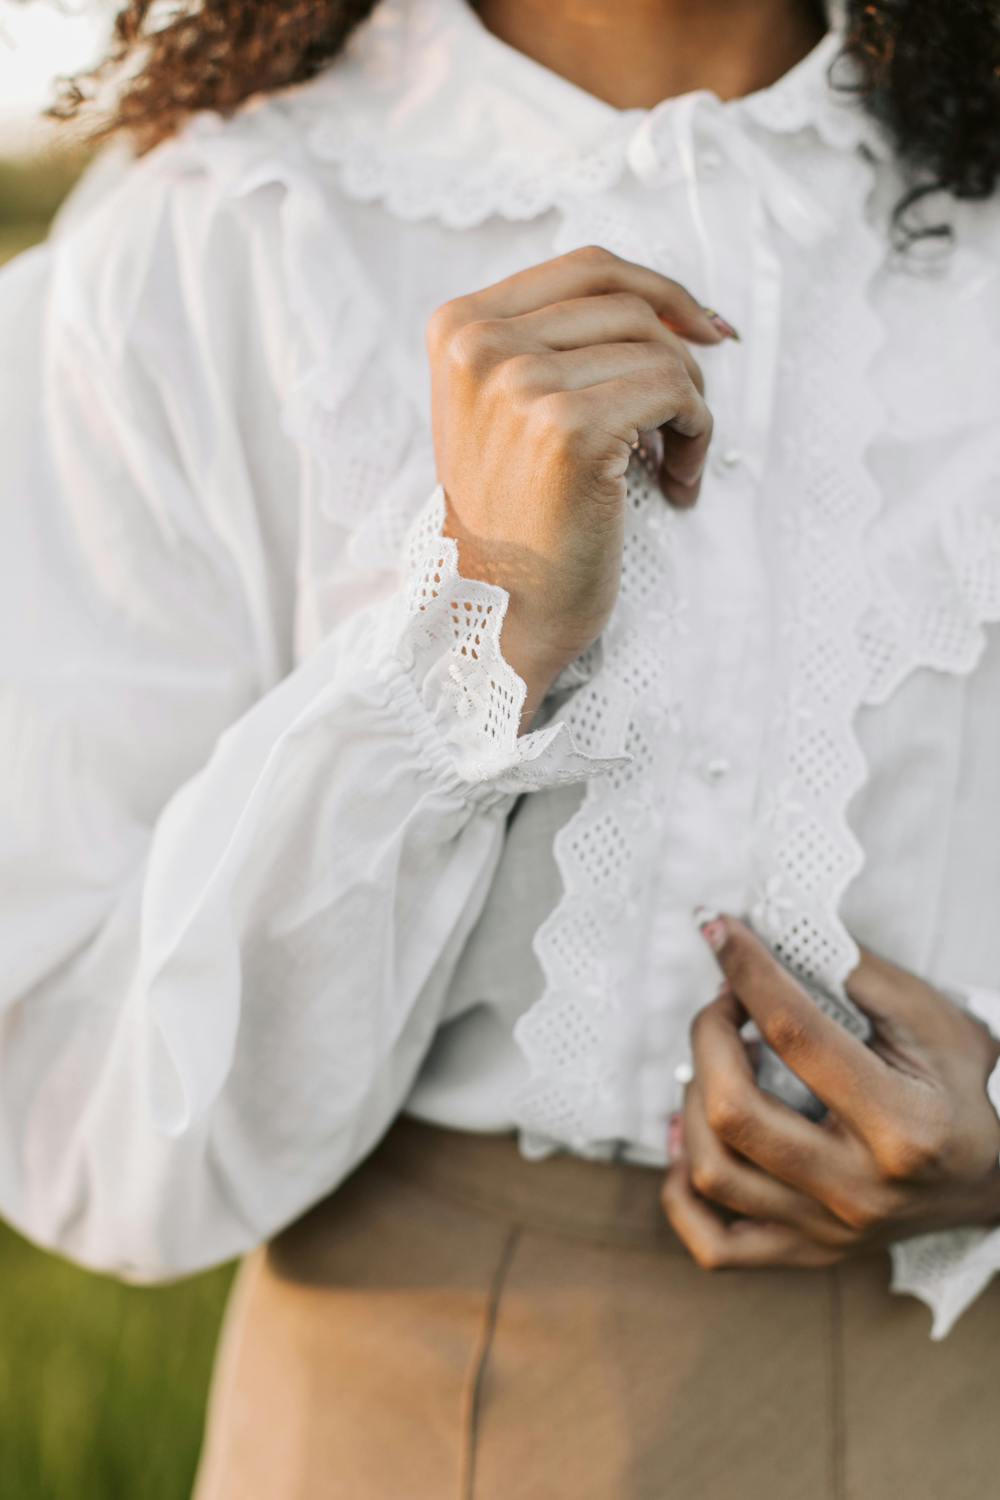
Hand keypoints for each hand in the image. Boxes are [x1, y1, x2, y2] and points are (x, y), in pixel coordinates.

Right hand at [426, 246, 735, 724]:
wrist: (499, 607)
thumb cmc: (516, 515)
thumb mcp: (501, 407)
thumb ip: (547, 342)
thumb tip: (667, 303)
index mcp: (458, 328)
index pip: (586, 268)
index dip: (659, 289)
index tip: (702, 328)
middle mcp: (481, 347)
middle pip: (629, 309)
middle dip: (678, 360)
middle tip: (683, 420)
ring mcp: (522, 385)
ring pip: (658, 351)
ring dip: (689, 407)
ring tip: (675, 461)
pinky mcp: (569, 429)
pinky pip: (674, 394)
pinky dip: (696, 436)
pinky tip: (678, 481)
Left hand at [661, 915, 999, 1269]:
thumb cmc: (964, 1085)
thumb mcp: (929, 1018)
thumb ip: (852, 975)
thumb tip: (768, 939)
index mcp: (901, 1124)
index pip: (797, 1035)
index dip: (747, 972)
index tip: (718, 930)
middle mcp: (860, 1189)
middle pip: (735, 1112)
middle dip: (708, 1037)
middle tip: (723, 1005)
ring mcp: (831, 1230)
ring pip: (713, 1173)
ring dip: (692, 1102)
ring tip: (714, 1067)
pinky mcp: (810, 1252)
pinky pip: (714, 1245)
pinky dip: (681, 1195)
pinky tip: (690, 1142)